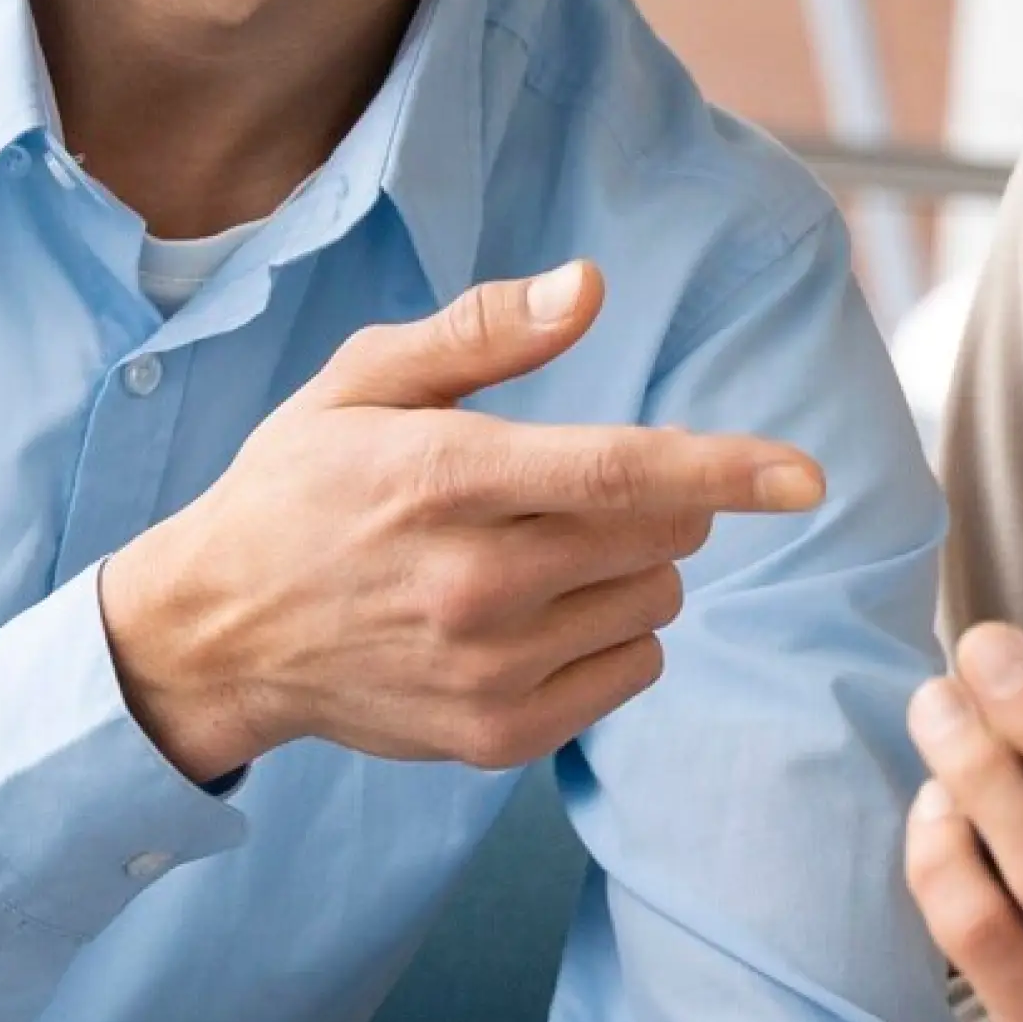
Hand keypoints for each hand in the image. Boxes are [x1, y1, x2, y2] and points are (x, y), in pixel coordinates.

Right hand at [100, 261, 825, 779]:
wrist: (217, 634)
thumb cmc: (300, 489)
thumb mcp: (365, 381)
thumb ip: (482, 332)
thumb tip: (587, 285)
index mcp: (443, 480)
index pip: (617, 473)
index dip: (724, 470)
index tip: (805, 475)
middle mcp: (471, 584)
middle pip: (658, 535)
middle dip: (658, 499)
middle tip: (577, 488)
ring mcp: (487, 670)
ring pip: (656, 601)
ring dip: (633, 567)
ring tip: (540, 554)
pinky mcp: (499, 736)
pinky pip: (632, 670)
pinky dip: (613, 635)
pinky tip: (538, 616)